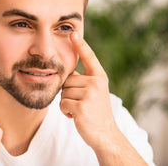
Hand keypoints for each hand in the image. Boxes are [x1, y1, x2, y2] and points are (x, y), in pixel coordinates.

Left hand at [60, 31, 117, 147]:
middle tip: (82, 103)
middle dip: (69, 93)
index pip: (89, 58)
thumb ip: (84, 80)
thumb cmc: (96, 111)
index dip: (80, 45)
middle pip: (67, 80)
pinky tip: (77, 116)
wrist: (105, 134)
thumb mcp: (96, 91)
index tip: (73, 33)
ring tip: (81, 109)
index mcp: (99, 77)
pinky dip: (65, 111)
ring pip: (63, 92)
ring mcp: (89, 94)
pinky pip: (62, 104)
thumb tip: (66, 72)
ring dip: (67, 103)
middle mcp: (96, 83)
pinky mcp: (81, 106)